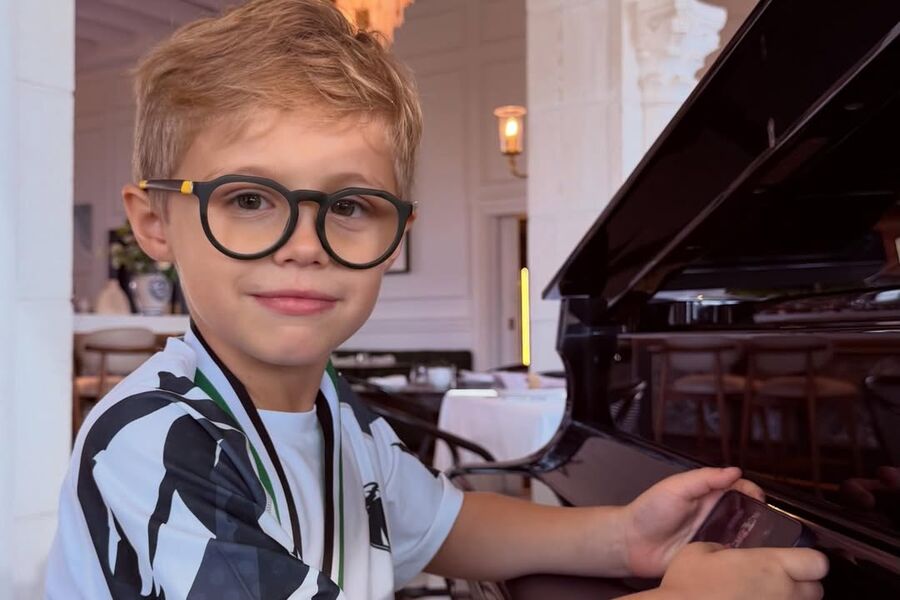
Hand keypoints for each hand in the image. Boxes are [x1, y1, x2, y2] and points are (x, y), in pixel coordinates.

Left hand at [621, 467, 763, 576]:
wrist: (631, 543)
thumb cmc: (649, 511)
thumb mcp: (676, 487)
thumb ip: (705, 478)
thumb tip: (734, 471)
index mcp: (707, 494)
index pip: (738, 488)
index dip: (752, 491)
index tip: (760, 499)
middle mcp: (713, 515)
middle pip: (745, 513)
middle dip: (760, 517)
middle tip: (766, 523)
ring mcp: (713, 536)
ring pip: (742, 535)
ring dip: (753, 537)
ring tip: (759, 540)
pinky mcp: (709, 557)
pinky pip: (730, 557)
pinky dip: (739, 556)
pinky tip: (744, 556)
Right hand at [658, 542, 826, 599]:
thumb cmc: (687, 584)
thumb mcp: (699, 550)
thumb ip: (723, 548)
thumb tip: (727, 553)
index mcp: (770, 565)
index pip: (818, 562)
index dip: (807, 560)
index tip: (794, 561)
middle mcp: (783, 593)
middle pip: (816, 591)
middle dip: (801, 586)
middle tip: (777, 583)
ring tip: (763, 597)